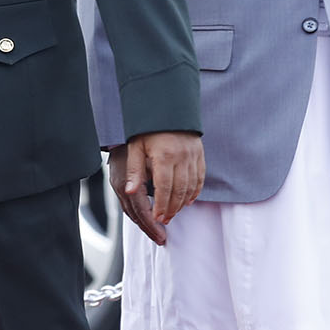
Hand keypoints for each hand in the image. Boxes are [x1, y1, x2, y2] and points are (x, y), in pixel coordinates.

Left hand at [116, 130, 205, 246]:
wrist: (169, 110)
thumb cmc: (148, 128)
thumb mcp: (136, 147)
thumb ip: (134, 170)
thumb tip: (129, 191)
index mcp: (164, 156)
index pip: (164, 188)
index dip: (161, 205)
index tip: (157, 217)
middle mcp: (182, 157)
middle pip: (179, 190)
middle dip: (172, 208)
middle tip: (165, 219)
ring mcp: (193, 156)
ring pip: (191, 186)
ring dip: (183, 202)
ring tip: (174, 212)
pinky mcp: (200, 154)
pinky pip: (200, 178)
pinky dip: (196, 191)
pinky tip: (189, 200)